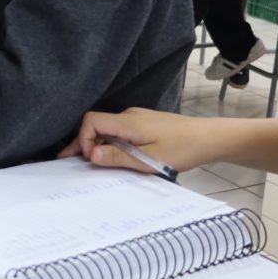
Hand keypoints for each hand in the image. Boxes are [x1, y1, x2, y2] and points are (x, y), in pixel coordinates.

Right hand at [58, 107, 214, 172]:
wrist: (209, 138)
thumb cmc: (182, 149)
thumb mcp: (149, 159)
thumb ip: (118, 157)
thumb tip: (90, 154)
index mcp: (128, 122)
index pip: (92, 121)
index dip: (83, 138)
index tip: (88, 158)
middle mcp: (129, 116)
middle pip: (97, 125)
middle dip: (83, 143)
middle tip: (68, 162)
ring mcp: (137, 118)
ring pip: (108, 129)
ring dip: (98, 144)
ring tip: (89, 162)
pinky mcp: (144, 124)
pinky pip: (120, 131)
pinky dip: (111, 143)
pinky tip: (112, 156)